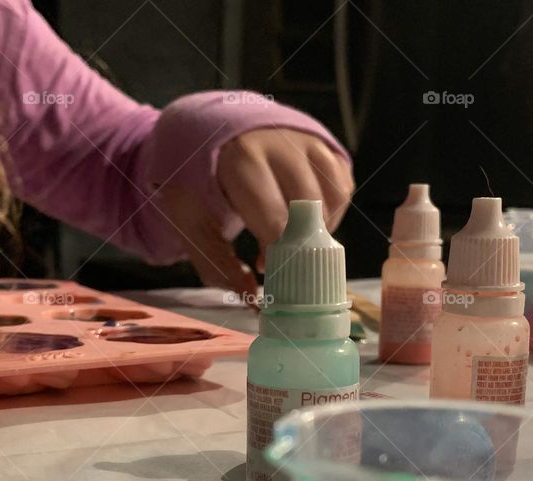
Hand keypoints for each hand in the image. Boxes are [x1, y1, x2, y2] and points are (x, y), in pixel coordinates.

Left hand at [159, 128, 353, 297]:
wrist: (204, 129)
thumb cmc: (196, 180)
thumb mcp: (191, 221)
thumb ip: (217, 264)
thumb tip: (254, 300)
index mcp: (242, 158)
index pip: (275, 218)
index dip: (276, 255)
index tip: (266, 270)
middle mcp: (280, 143)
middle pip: (309, 210)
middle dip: (297, 245)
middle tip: (275, 258)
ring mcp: (306, 140)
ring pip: (333, 198)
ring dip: (317, 231)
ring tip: (288, 239)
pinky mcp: (323, 144)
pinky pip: (341, 187)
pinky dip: (330, 214)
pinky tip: (304, 223)